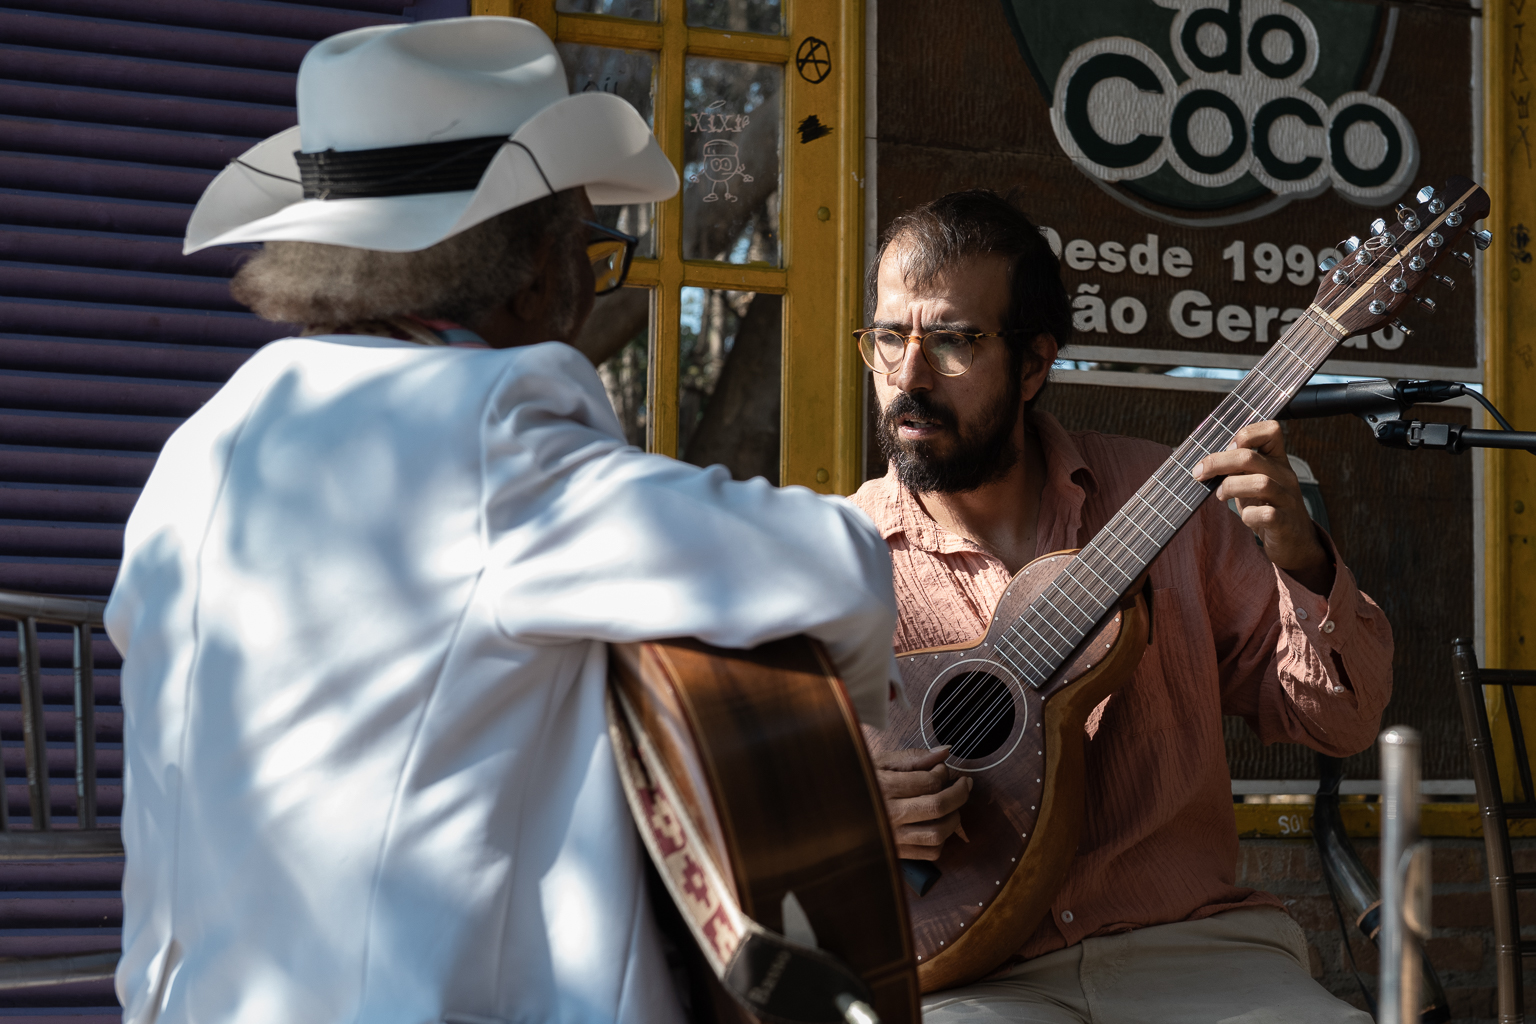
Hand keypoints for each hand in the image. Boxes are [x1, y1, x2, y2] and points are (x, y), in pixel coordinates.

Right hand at [863, 727, 972, 860]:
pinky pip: (931, 852)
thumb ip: (914, 757)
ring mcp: (893, 837)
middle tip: (964, 784)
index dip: (944, 772)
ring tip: (951, 805)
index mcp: (884, 787)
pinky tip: (936, 824)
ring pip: (938, 833)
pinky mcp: (897, 853)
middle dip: (960, 794)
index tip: (942, 768)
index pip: (930, 781)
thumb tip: (945, 752)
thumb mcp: (881, 761)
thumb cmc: (860, 781)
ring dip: (954, 818)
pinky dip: (942, 839)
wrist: (836, 809)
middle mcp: (889, 815)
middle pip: (938, 807)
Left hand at [1193, 420, 1333, 593]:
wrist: (1294, 541)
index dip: (1246, 433)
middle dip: (1218, 463)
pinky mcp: (1285, 522)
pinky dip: (1249, 516)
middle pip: (1250, 457)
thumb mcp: (1252, 481)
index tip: (1226, 448)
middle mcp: (1285, 475)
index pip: (1271, 430)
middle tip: (1199, 473)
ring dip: (1231, 487)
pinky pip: (1266, 514)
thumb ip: (1236, 468)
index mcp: (1277, 460)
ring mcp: (1287, 499)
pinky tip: (1245, 518)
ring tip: (1221, 496)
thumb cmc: (1267, 506)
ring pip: (1259, 483)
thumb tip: (1203, 461)